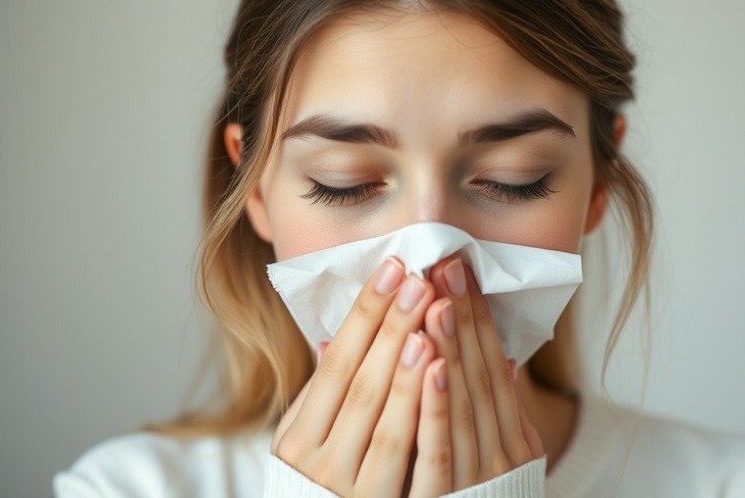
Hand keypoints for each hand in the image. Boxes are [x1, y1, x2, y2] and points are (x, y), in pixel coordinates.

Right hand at [271, 257, 442, 496]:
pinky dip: (434, 409)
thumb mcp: (310, 441)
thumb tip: (336, 340)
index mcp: (299, 440)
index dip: (364, 316)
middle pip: (363, 384)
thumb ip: (324, 395)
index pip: (335, 366)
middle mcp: (323, 464)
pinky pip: (420, 454)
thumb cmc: (326, 485)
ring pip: (390, 417)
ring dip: (413, 361)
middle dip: (392, 327)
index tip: (389, 269)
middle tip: (417, 275)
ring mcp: (361, 489)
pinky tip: (445, 367)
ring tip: (431, 311)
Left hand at [410, 257, 543, 493]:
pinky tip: (431, 361)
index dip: (477, 316)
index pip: (493, 364)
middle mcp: (501, 453)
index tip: (460, 269)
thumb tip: (503, 360)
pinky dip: (437, 403)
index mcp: (511, 436)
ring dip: (449, 349)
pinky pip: (439, 448)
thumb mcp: (503, 456)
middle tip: (446, 265)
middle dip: (462, 318)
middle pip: (479, 375)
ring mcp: (477, 477)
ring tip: (438, 299)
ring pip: (462, 403)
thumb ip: (500, 412)